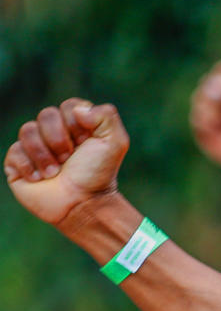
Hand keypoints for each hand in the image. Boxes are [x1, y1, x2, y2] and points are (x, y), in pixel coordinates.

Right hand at [5, 99, 128, 225]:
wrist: (81, 204)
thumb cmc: (98, 174)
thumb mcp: (115, 143)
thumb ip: (106, 116)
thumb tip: (78, 110)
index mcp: (77, 125)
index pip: (69, 106)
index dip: (76, 125)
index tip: (86, 143)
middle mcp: (55, 133)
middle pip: (46, 115)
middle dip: (60, 140)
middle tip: (69, 159)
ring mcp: (35, 147)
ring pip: (27, 130)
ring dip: (45, 155)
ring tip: (56, 173)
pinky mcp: (17, 162)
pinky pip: (14, 151)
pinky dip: (30, 167)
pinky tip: (40, 179)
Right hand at [190, 60, 220, 178]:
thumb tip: (216, 80)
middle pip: (206, 82)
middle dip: (212, 90)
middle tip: (220, 98)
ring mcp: (213, 113)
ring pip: (198, 98)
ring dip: (207, 105)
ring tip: (217, 119)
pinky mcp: (204, 130)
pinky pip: (195, 118)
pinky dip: (203, 120)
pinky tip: (213, 127)